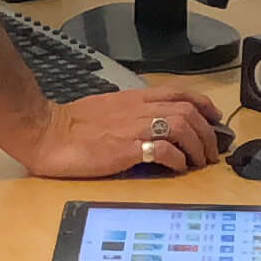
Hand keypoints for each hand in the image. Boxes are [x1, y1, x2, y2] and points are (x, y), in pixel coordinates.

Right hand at [16, 84, 225, 178]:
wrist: (46, 133)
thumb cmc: (70, 125)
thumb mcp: (106, 109)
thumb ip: (130, 113)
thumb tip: (150, 125)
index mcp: (133, 98)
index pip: (178, 92)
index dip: (203, 103)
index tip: (214, 117)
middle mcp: (138, 109)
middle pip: (188, 111)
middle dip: (207, 131)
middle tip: (211, 151)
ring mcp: (133, 128)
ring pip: (182, 126)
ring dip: (197, 146)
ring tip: (198, 162)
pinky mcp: (126, 149)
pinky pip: (164, 151)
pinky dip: (178, 160)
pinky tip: (178, 169)